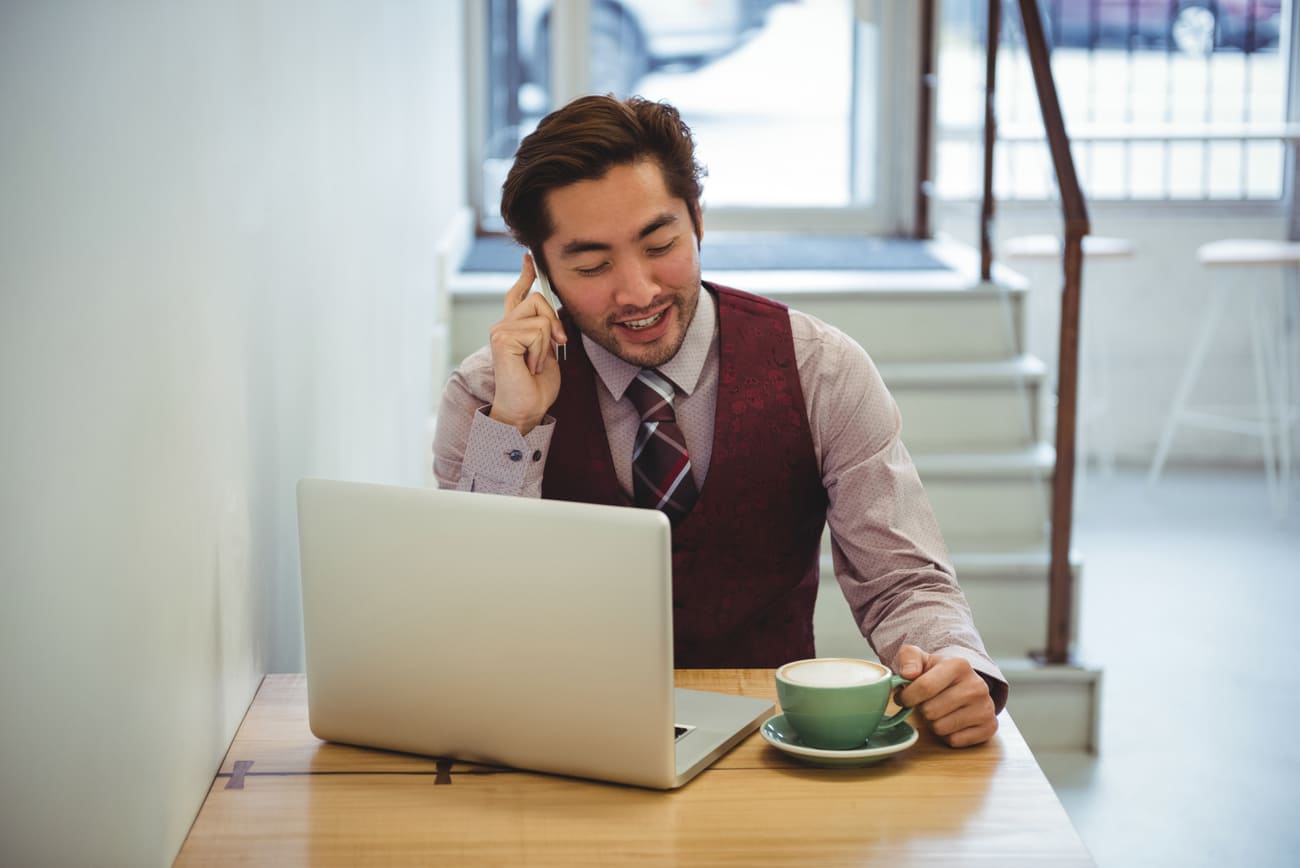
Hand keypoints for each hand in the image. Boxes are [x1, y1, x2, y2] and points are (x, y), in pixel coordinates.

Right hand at [487, 254, 567, 433]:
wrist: (526, 409)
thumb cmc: (536, 387)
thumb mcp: (547, 351)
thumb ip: (547, 329)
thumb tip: (553, 315)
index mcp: (514, 327)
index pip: (518, 294)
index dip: (525, 275)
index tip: (530, 258)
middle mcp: (503, 325)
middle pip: (538, 299)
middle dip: (555, 323)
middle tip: (555, 347)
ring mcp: (500, 331)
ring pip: (541, 317)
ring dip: (547, 344)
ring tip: (536, 363)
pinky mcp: (502, 338)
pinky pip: (538, 331)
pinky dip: (541, 352)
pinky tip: (530, 366)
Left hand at [895, 645, 997, 747]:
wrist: (962, 686)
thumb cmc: (936, 674)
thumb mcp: (920, 659)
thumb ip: (908, 658)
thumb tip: (908, 673)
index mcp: (959, 665)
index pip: (924, 687)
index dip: (907, 697)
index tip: (903, 698)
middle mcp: (977, 685)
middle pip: (930, 711)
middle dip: (922, 710)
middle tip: (926, 703)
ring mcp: (986, 707)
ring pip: (941, 728)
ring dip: (933, 723)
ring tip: (939, 711)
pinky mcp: (989, 727)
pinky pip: (954, 740)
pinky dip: (947, 735)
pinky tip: (951, 722)